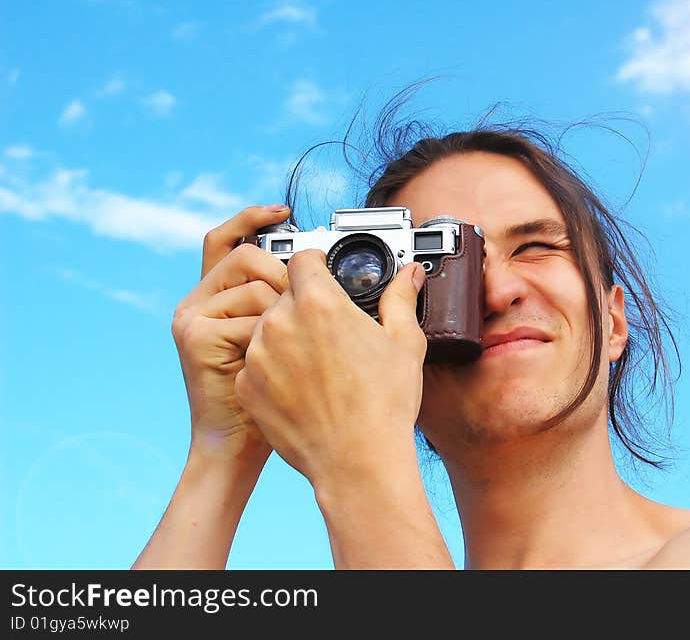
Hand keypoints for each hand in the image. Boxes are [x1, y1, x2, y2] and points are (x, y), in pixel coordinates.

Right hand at [171, 205, 290, 463]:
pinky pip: (249, 314)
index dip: (254, 218)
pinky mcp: (196, 336)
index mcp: (222, 295)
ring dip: (282, 306)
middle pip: (244, 253)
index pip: (231, 238)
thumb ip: (307, 302)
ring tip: (293, 344)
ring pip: (251, 281)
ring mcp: (195, 316)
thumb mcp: (298, 342)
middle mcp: (203, 299)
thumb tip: (363, 269)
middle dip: (283, 273)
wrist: (245, 446)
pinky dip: (273, 333)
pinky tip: (280, 361)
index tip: (285, 211)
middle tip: (307, 304)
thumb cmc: (277, 398)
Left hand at [234, 249, 427, 486]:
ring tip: (317, 368)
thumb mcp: (405, 344)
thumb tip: (409, 275)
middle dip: (304, 307)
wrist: (357, 462)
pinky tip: (300, 390)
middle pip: (284, 296)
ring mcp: (257, 355)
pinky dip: (272, 372)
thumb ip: (400, 299)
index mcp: (319, 303)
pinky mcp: (246, 386)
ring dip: (285, 339)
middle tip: (329, 335)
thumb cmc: (384, 405)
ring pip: (266, 330)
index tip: (323, 276)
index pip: (302, 260)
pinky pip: (255, 365)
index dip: (315, 266)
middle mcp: (280, 323)